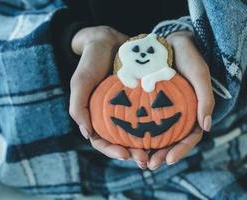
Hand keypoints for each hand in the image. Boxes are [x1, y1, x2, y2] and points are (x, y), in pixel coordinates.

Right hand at [69, 26, 147, 167]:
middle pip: (122, 142)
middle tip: (146, 160)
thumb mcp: (81, 82)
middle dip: (133, 154)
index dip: (112, 151)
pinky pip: (149, 116)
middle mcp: (113, 115)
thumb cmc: (91, 61)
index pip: (102, 141)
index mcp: (97, 116)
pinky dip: (156, 127)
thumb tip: (87, 135)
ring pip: (138, 133)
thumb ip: (79, 107)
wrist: (109, 41)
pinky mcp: (142, 99)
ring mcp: (128, 108)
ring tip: (158, 153)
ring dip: (147, 146)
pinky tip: (167, 133)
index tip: (125, 155)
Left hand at [147, 31, 214, 169]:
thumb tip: (206, 127)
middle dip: (162, 155)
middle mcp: (179, 113)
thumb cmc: (188, 56)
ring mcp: (164, 109)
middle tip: (149, 165)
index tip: (168, 160)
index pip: (190, 137)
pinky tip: (127, 139)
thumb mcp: (199, 74)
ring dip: (148, 149)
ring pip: (158, 134)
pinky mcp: (149, 103)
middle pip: (172, 140)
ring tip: (137, 159)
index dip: (181, 150)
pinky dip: (138, 131)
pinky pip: (144, 120)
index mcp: (193, 111)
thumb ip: (205, 98)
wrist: (171, 41)